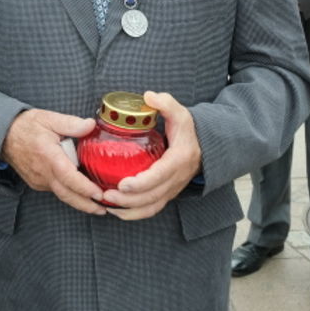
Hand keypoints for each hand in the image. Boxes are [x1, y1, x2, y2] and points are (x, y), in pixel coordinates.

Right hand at [1, 109, 104, 214]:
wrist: (3, 136)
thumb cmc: (26, 127)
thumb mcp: (50, 118)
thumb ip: (71, 124)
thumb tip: (91, 125)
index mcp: (49, 156)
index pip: (69, 178)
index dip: (85, 188)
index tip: (99, 194)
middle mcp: (43, 173)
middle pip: (67, 195)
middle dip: (87, 205)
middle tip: (104, 209)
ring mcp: (39, 180)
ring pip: (62, 194)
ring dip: (79, 201)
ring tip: (97, 204)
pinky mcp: (37, 183)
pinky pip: (55, 189)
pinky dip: (68, 193)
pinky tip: (80, 191)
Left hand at [101, 91, 201, 220]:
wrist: (203, 149)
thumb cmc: (187, 131)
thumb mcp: (181, 113)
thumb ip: (166, 103)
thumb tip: (149, 96)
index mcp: (179, 160)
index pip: (160, 176)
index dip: (142, 183)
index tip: (123, 184)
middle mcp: (176, 179)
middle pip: (153, 196)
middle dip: (129, 200)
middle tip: (106, 194)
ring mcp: (171, 189)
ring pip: (151, 207)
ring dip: (129, 210)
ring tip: (107, 204)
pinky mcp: (166, 195)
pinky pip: (151, 209)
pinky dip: (133, 214)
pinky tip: (116, 210)